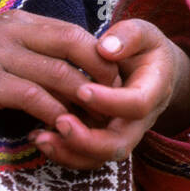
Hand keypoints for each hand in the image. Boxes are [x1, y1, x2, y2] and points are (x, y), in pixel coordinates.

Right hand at [0, 11, 121, 133]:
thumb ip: (26, 50)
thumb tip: (65, 69)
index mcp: (16, 21)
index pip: (70, 30)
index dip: (98, 53)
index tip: (114, 78)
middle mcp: (11, 31)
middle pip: (73, 44)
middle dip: (101, 71)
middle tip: (118, 98)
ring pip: (58, 73)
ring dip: (83, 99)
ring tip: (98, 120)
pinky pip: (34, 97)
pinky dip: (54, 114)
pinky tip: (63, 129)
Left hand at [26, 19, 189, 171]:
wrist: (151, 71)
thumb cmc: (143, 48)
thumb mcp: (143, 33)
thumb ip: (129, 36)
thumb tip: (105, 48)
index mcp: (153, 91)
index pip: (137, 105)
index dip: (111, 101)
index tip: (82, 89)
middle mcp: (139, 121)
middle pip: (119, 144)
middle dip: (88, 140)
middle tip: (59, 122)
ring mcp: (120, 134)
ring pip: (99, 157)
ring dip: (69, 152)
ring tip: (40, 138)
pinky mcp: (102, 139)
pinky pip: (84, 156)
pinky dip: (61, 152)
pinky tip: (37, 136)